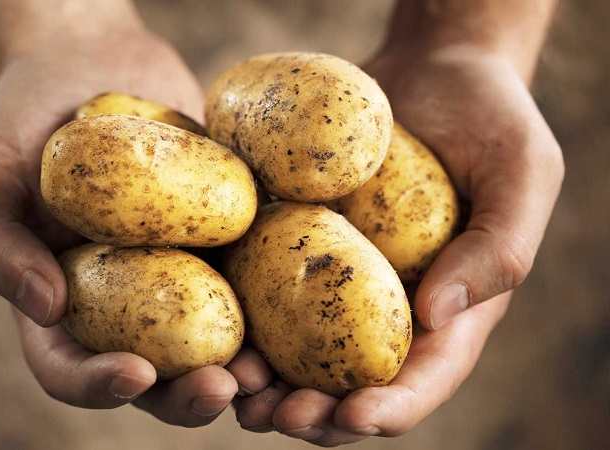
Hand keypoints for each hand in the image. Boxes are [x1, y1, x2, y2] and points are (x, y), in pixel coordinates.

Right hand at [0, 21, 237, 424]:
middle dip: (186, 396)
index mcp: (59, 300)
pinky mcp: (223, 237)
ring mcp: (178, 272)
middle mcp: (122, 300)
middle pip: (153, 374)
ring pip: (211, 341)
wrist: (88, 59)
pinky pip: (251, 275)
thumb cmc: (19, 115)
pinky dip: (277, 302)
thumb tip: (46, 308)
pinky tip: (300, 302)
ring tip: (270, 371)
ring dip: (242, 368)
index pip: (69, 366)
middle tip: (223, 388)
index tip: (135, 373)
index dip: (97, 385)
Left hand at [231, 45, 562, 445]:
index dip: (389, 409)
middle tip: (274, 416)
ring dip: (264, 382)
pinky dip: (239, 319)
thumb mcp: (521, 172)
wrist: (430, 68)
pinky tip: (211, 327)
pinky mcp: (295, 246)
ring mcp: (335, 280)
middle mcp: (385, 307)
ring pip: (297, 353)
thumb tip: (437, 318)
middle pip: (349, 383)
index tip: (352, 415)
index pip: (422, 379)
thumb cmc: (489, 117)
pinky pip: (264, 291)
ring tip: (231, 388)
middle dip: (314, 414)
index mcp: (448, 309)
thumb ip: (499, 247)